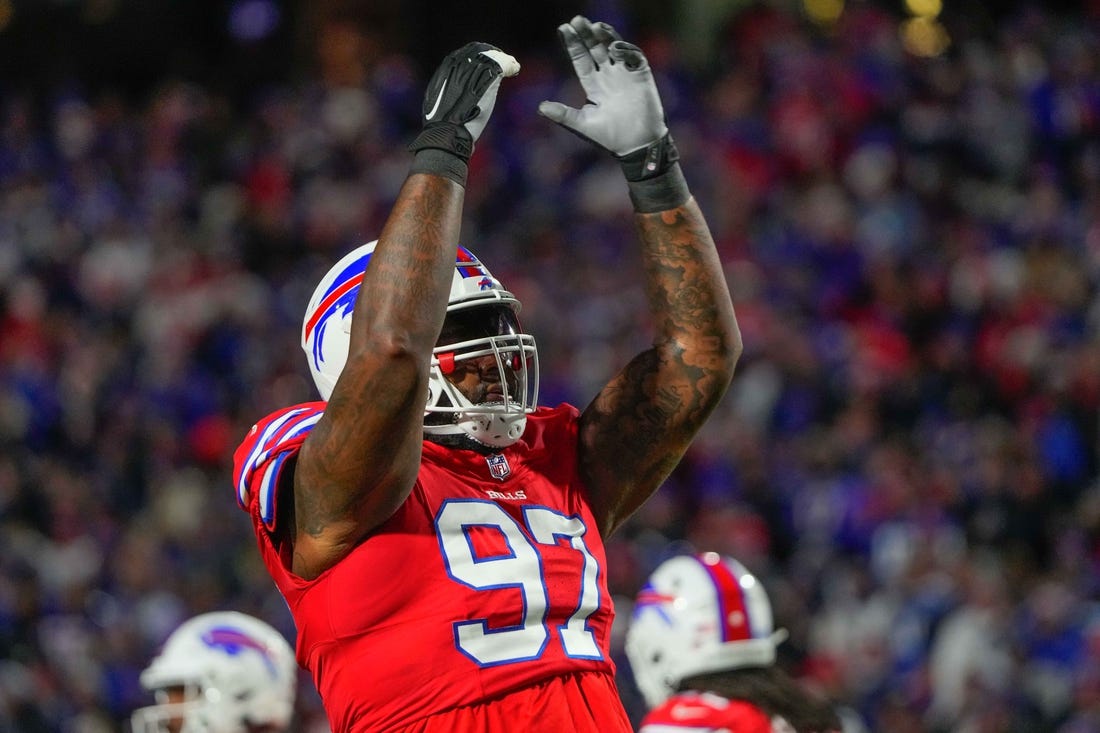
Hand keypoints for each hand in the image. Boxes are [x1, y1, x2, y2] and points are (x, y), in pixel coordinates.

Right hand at [409, 42, 520, 160]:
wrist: (448, 132)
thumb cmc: (444, 125)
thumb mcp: (441, 101)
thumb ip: (450, 91)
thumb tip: (457, 93)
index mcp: (446, 68)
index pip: (466, 54)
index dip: (479, 56)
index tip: (488, 62)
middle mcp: (459, 63)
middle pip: (479, 50)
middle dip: (492, 54)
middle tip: (504, 62)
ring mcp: (473, 69)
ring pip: (492, 56)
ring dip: (504, 59)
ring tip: (512, 65)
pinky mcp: (488, 75)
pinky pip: (503, 63)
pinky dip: (511, 65)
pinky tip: (515, 69)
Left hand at [538, 16, 666, 159]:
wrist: (637, 145)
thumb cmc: (610, 137)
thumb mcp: (582, 124)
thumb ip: (563, 114)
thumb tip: (540, 107)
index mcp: (594, 85)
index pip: (581, 59)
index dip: (573, 44)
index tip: (564, 29)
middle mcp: (608, 76)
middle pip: (595, 49)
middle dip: (586, 35)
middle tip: (577, 20)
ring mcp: (625, 74)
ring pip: (613, 47)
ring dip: (605, 36)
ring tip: (594, 26)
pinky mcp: (641, 75)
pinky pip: (634, 56)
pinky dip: (625, 49)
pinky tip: (614, 49)